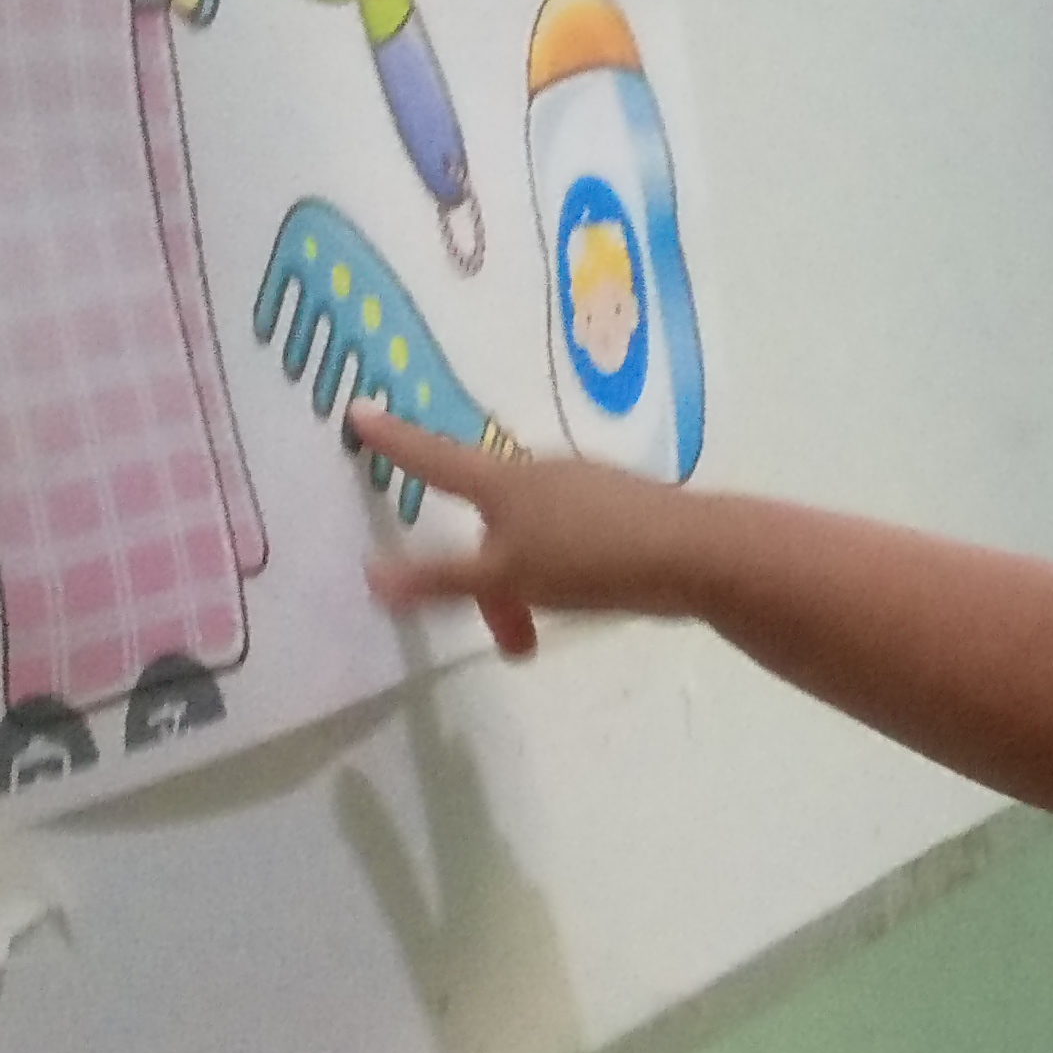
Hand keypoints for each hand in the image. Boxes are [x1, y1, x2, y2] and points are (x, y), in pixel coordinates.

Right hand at [351, 411, 696, 660]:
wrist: (692, 554)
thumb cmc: (588, 558)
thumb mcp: (506, 575)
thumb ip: (440, 580)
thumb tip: (371, 576)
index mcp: (502, 481)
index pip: (433, 458)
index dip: (394, 441)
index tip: (360, 412)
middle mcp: (539, 474)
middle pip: (486, 525)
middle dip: (484, 582)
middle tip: (506, 638)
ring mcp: (582, 490)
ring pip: (528, 543)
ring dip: (522, 593)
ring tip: (534, 641)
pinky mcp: (618, 513)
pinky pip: (567, 547)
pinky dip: (556, 582)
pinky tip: (584, 605)